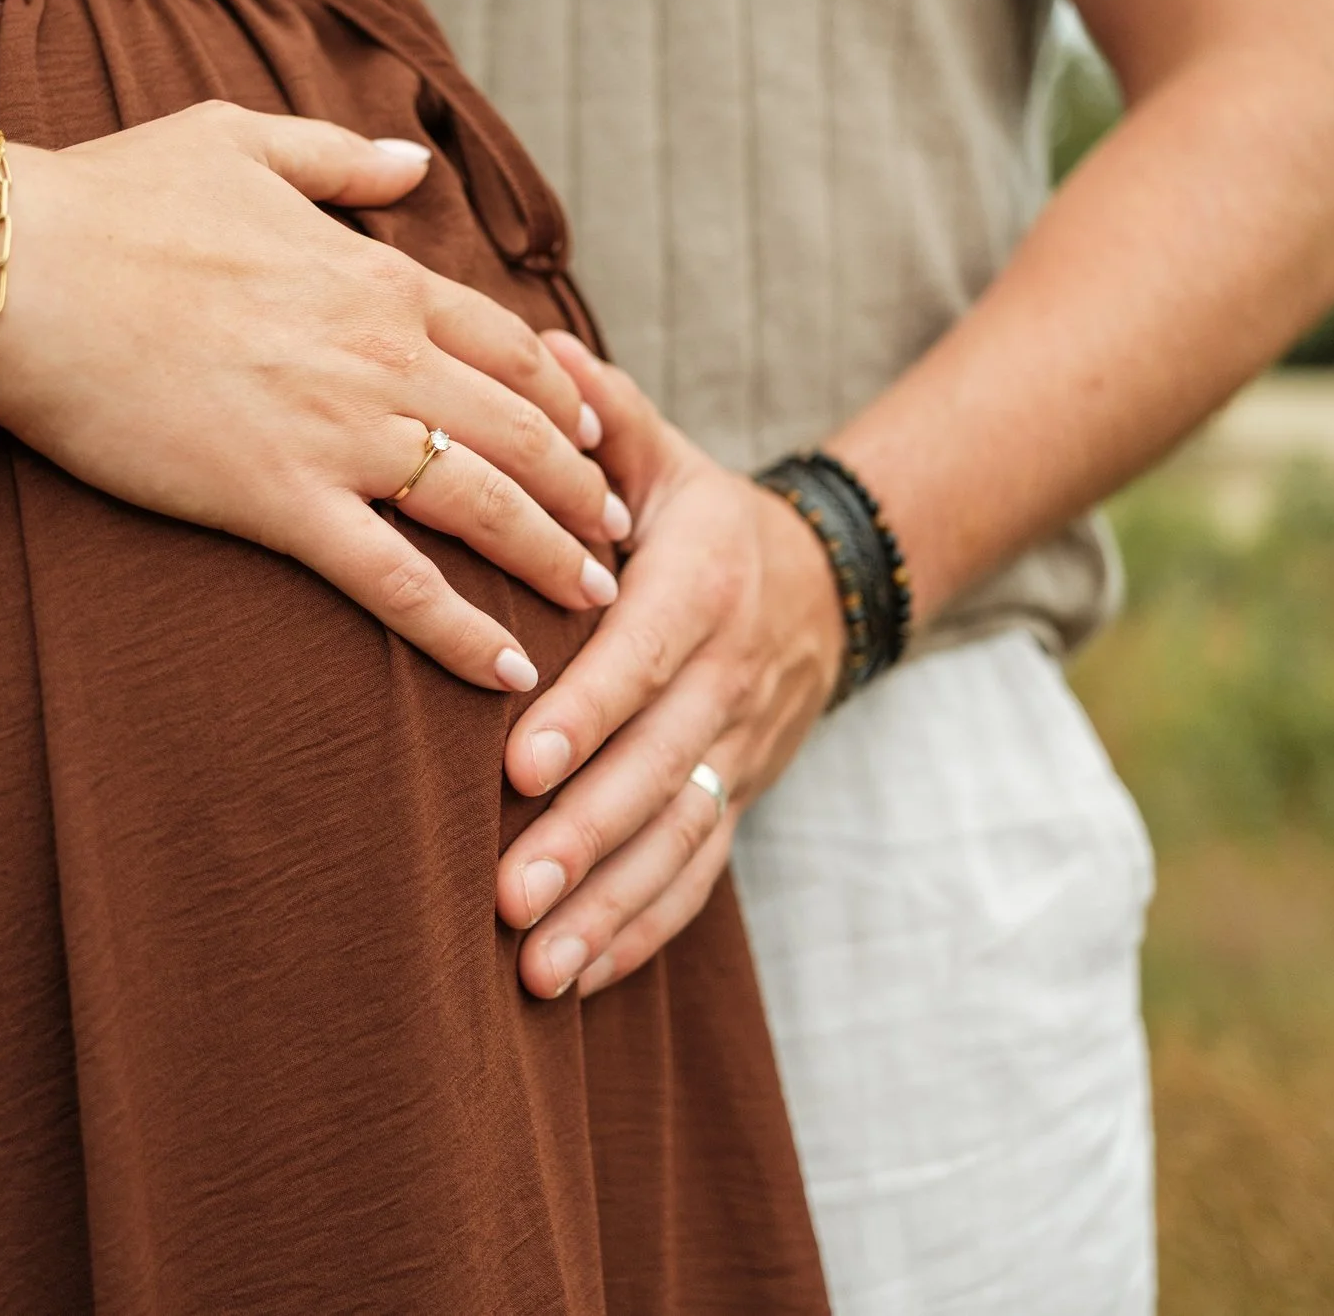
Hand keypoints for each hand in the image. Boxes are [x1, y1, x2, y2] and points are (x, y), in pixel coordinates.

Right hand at [0, 101, 632, 691]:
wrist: (22, 274)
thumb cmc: (113, 200)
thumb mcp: (238, 140)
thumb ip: (340, 156)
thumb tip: (414, 163)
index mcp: (378, 277)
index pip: (509, 344)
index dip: (563, 396)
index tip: (595, 432)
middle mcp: (383, 356)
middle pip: (523, 431)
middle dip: (584, 487)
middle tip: (619, 533)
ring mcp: (338, 433)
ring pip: (486, 506)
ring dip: (552, 556)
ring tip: (597, 601)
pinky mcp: (279, 502)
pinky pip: (395, 581)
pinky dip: (461, 630)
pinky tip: (508, 670)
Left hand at [494, 331, 843, 994]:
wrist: (825, 581)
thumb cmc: (700, 513)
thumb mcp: (664, 454)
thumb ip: (605, 416)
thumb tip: (542, 355)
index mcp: (705, 583)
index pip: (645, 652)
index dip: (589, 710)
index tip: (518, 762)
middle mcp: (731, 674)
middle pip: (660, 764)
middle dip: (586, 834)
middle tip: (508, 892)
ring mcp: (740, 746)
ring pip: (681, 836)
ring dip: (610, 905)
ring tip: (535, 965)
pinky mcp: (738, 795)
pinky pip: (698, 873)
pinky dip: (642, 931)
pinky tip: (575, 979)